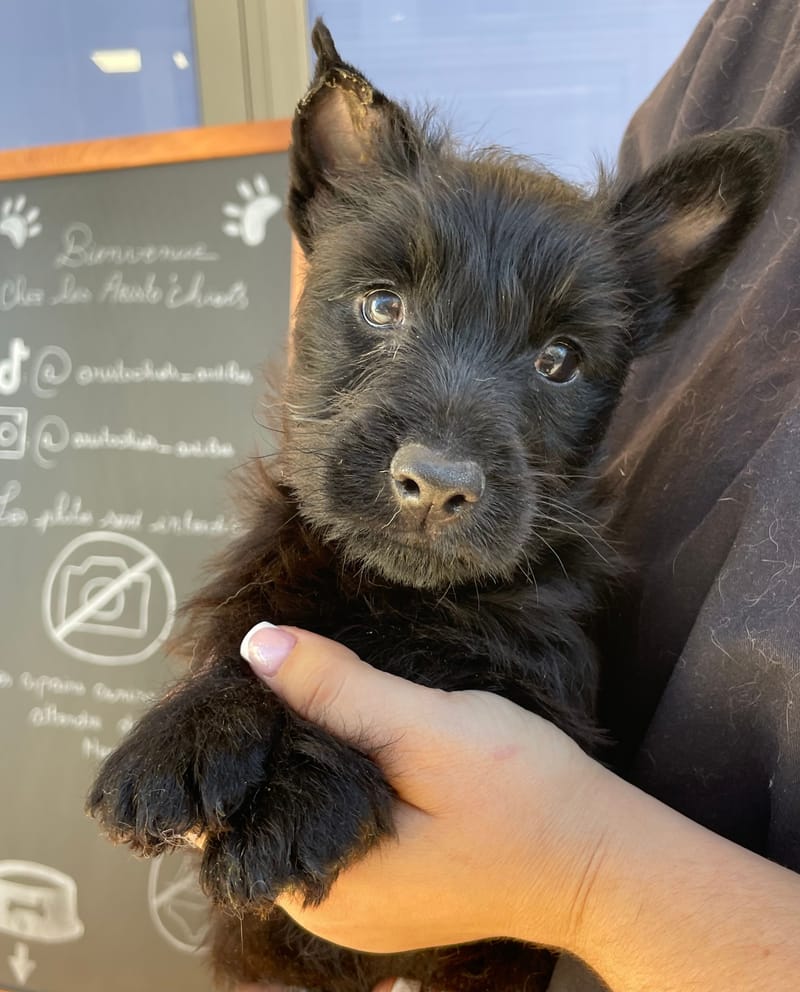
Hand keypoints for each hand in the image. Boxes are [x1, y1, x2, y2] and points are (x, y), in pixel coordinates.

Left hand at [240, 622, 799, 991]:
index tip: (252, 676)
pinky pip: (329, 832)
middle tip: (289, 671)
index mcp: (320, 884)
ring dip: (302, 758)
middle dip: (268, 741)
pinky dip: (330, 783)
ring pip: (291, 819)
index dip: (234, 735)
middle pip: (256, 814)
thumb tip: (257, 646)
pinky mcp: (382, 894)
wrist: (603, 859)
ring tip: (320, 696)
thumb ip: (339, 691)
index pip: (227, 808)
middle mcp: (322, 911)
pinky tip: (352, 741)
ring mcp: (353, 909)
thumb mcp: (426, 729)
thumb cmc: (525, 796)